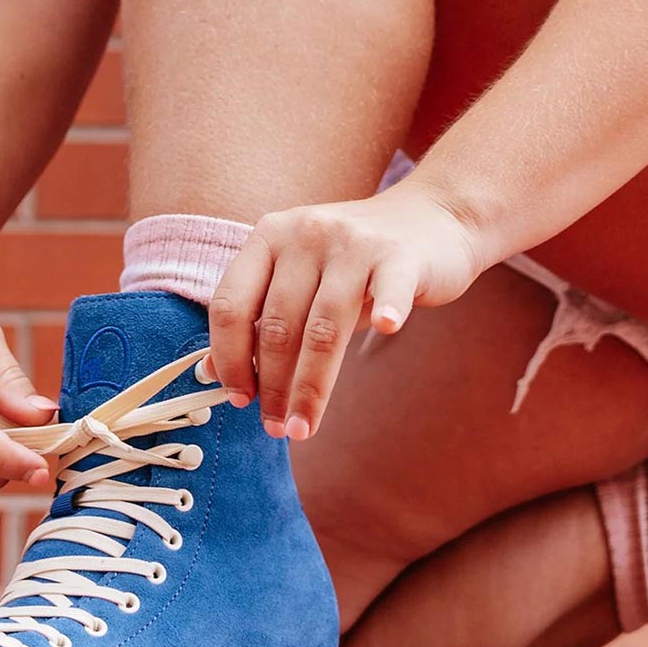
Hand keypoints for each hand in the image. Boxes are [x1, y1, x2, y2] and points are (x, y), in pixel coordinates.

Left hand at [203, 178, 482, 440]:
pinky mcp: (401, 253)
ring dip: (312, 386)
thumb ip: (263, 317)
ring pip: (324, 326)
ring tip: (304, 427)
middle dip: (273, 386)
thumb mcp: (303, 278)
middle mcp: (306, 233)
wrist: (431, 218)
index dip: (229, 358)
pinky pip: (390, 287)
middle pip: (278, 325)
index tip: (239, 399)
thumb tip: (216, 375)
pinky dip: (389, 308)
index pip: (232, 304)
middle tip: (277, 428)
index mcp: (270, 236)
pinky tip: (387, 330)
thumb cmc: (357, 264)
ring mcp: (355, 242)